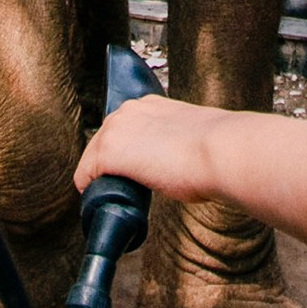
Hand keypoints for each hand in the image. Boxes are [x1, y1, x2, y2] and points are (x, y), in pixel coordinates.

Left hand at [75, 94, 222, 201]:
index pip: (124, 129)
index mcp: (151, 105)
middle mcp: (129, 111)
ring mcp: (116, 130)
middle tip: (124, 187)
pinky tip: (100, 202)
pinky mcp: (109, 153)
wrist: (221, 151)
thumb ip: (179, 142)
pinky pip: (85, 176)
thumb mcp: (194, 135)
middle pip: (102, 141)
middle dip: (109, 165)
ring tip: (115, 197)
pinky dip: (90, 191)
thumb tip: (180, 160)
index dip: (126, 153)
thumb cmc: (217, 149)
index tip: (134, 169)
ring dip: (100, 177)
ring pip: (92, 158)